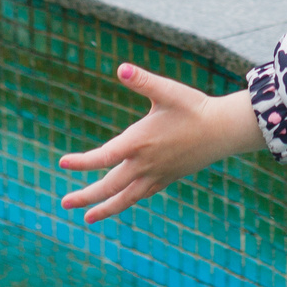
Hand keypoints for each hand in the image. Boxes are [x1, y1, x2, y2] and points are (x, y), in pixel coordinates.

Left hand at [57, 63, 264, 223]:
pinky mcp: (168, 178)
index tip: (62, 163)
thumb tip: (121, 68)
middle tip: (64, 203)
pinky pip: (142, 194)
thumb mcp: (167, 90)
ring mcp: (157, 174)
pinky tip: (121, 202)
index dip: (82, 162)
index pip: (103, 157)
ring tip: (87, 218)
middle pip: (109, 186)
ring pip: (126, 198)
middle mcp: (145, 163)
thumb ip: (142, 80)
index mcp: (139, 142)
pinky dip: (128, 200)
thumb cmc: (194, 107)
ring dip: (105, 208)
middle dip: (86, 196)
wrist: (223, 130)